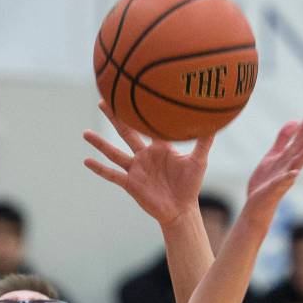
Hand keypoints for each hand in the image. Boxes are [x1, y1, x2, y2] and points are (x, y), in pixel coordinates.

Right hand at [84, 101, 212, 225]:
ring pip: (114, 152)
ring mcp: (136, 169)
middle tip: (103, 99)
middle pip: (126, 132)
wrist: (182, 210)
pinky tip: (86, 162)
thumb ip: (204, 141)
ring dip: (100, 143)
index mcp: (159, 147)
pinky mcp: (131, 184)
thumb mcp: (199, 161)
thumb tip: (217, 119)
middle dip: (115, 116)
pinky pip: (112, 175)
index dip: (139, 110)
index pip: (146, 124)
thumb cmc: (190, 185)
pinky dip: (100, 169)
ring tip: (85, 133)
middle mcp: (144, 155)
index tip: (130, 92)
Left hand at [242, 102, 302, 221]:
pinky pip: (283, 183)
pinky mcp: (275, 189)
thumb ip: (283, 139)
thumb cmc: (266, 182)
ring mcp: (285, 177)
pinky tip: (294, 172)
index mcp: (290, 155)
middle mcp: (291, 164)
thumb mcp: (273, 155)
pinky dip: (289, 177)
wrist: (256, 205)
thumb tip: (295, 121)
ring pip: (298, 163)